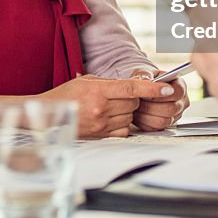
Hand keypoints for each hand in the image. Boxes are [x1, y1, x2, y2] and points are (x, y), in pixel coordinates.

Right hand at [34, 75, 174, 137]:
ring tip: (111, 107)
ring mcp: (102, 124)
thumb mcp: (88, 81)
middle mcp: (101, 108)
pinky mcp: (101, 136)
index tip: (167, 88)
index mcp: (98, 90)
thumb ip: (111, 83)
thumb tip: (135, 85)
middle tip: (119, 96)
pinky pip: (124, 130)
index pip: (132, 88)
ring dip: (127, 111)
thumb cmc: (68, 94)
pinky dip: (122, 124)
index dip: (152, 89)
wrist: (50, 115)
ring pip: (130, 117)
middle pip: (134, 103)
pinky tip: (111, 118)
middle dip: (132, 98)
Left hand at [129, 69, 189, 130]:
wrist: (140, 90)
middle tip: (139, 101)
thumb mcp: (144, 72)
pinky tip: (138, 115)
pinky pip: (156, 129)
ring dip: (146, 115)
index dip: (161, 94)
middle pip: (171, 109)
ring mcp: (175, 115)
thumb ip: (144, 75)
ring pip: (163, 121)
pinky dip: (144, 123)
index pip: (177, 92)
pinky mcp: (166, 126)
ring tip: (136, 108)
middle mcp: (181, 102)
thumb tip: (146, 80)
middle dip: (151, 106)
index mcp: (180, 86)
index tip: (147, 94)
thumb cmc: (146, 80)